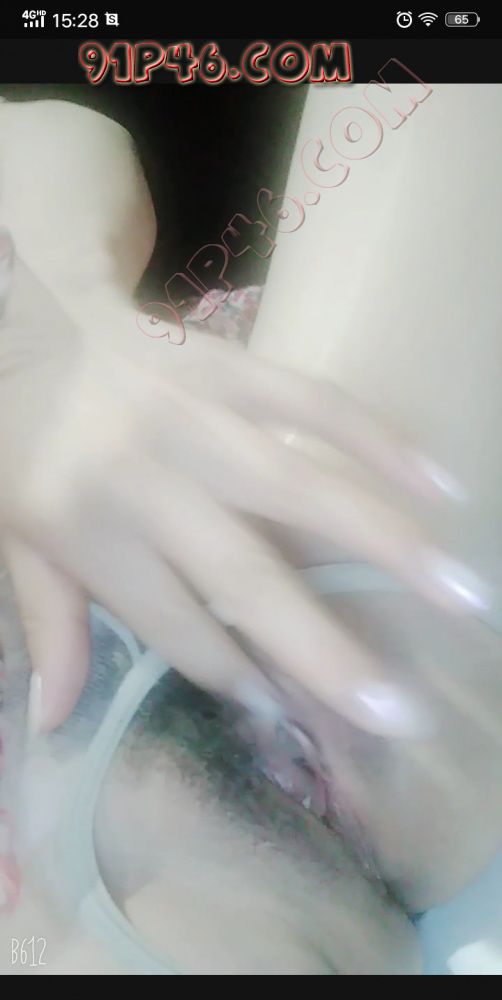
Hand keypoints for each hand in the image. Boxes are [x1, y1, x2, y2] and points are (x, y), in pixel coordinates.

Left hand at [0, 231, 489, 736]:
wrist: (28, 326)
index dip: (236, 677)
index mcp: (87, 533)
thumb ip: (48, 625)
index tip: (292, 717)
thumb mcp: (18, 540)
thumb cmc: (23, 449)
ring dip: (386, 543)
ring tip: (461, 593)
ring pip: (300, 486)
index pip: (178, 627)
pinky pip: (314, 400)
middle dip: (325, 650)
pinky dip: (378, 439)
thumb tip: (60, 722)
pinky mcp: (228, 364)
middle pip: (245, 578)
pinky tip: (438, 481)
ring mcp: (194, 417)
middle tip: (402, 710)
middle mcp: (146, 481)